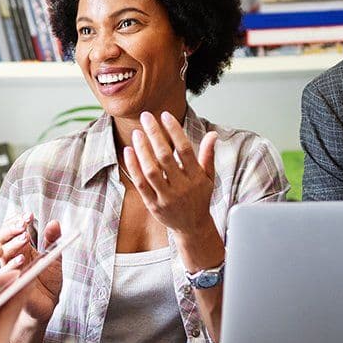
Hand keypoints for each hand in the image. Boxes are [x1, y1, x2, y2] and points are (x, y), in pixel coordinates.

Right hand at [0, 217, 63, 322]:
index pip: (12, 229)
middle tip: (23, 224)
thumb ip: (53, 240)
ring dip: (13, 244)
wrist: (47, 306)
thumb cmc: (47, 282)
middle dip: (12, 229)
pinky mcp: (11, 286)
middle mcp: (12, 258)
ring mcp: (9, 271)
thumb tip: (54, 223)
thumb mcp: (54, 257)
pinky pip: (5, 275)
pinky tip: (22, 260)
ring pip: (2, 254)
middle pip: (2, 238)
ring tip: (25, 238)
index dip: (18, 220)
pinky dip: (13, 266)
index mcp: (20, 248)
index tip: (30, 215)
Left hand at [122, 112, 222, 266]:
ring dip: (142, 150)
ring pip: (151, 170)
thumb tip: (213, 134)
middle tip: (146, 117)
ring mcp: (166, 197)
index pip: (185, 149)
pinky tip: (128, 151)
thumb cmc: (200, 198)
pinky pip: (141, 184)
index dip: (175, 131)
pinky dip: (134, 168)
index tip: (165, 115)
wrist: (193, 227)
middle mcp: (182, 187)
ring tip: (137, 133)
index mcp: (196, 177)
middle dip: (155, 134)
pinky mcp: (153, 205)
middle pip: (165, 157)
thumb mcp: (208, 177)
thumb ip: (208, 155)